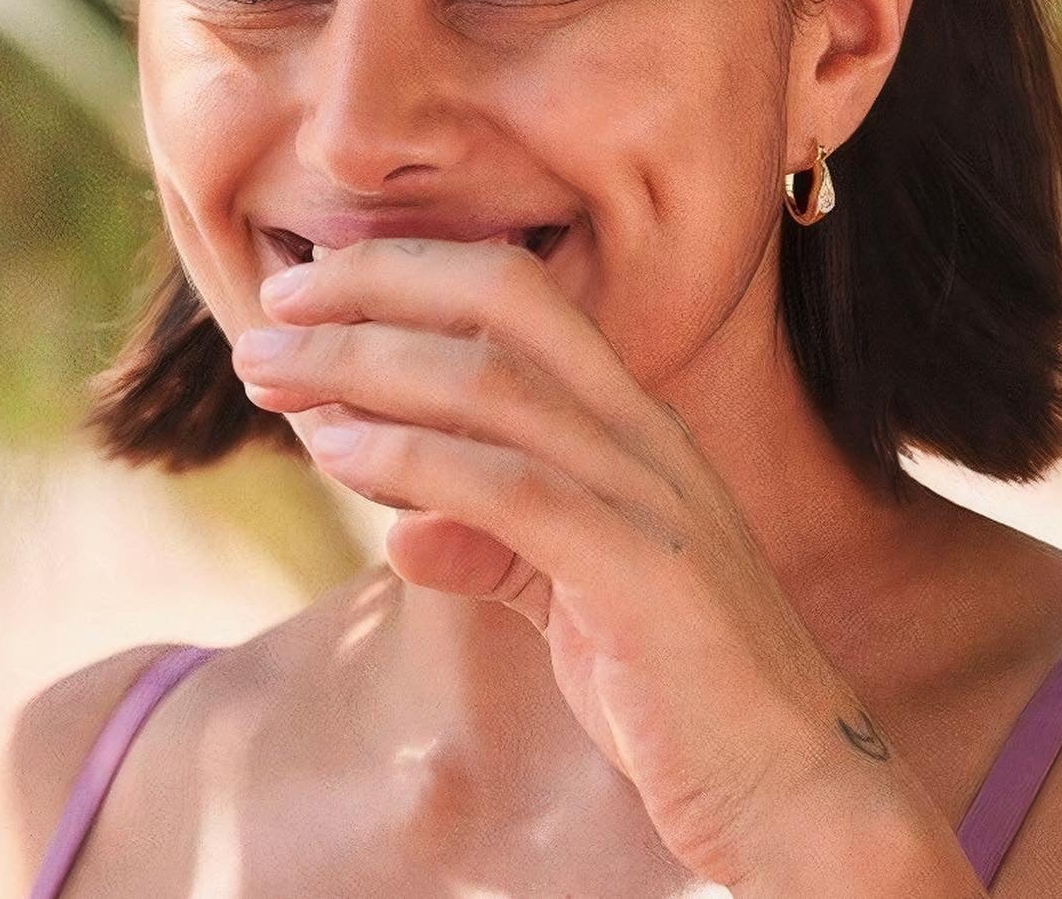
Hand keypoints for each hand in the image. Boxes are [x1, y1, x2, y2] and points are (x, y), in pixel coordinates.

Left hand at [232, 237, 925, 889]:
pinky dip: (412, 458)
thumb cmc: (673, 682)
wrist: (793, 789)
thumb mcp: (567, 594)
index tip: (308, 287)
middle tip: (268, 304)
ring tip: (267, 367)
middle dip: (372, 287)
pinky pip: (509, 489)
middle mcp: (641, 430)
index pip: (515, 291)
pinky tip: (335, 453)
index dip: (406, 271)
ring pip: (490, 382)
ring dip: (362, 364)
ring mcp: (648, 493)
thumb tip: (400, 530)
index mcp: (627, 419)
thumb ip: (493, 545)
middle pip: (501, 300)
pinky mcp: (642, 571)